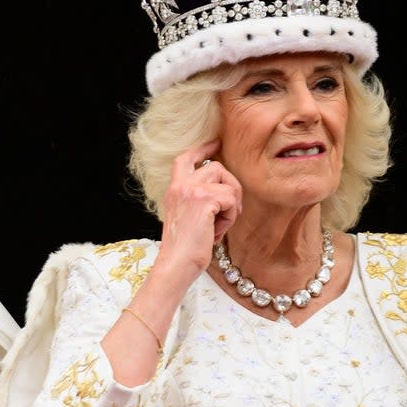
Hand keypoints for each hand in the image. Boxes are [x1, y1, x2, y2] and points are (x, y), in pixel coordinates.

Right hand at [157, 140, 241, 275]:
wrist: (176, 263)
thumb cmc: (184, 248)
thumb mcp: (187, 217)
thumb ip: (198, 199)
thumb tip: (223, 189)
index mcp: (174, 189)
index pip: (186, 158)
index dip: (202, 149)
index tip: (215, 143)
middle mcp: (181, 186)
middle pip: (216, 167)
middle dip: (231, 187)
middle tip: (229, 212)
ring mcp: (191, 191)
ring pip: (228, 183)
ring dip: (231, 206)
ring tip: (220, 225)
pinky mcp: (204, 200)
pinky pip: (231, 200)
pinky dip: (230, 218)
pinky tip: (217, 232)